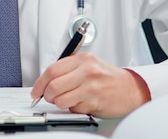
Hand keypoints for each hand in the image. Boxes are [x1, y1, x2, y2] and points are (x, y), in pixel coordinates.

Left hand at [30, 53, 149, 117]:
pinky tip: (81, 103)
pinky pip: (73, 109)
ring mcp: (90, 87)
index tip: (36, 91)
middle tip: (50, 97)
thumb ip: (68, 69)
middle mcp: (86, 71)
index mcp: (82, 59)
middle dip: (47, 95)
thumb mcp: (89, 65)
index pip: (52, 70)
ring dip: (60, 103)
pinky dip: (73, 109)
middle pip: (53, 86)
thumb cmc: (108, 78)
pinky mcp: (94, 101)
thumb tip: (46, 81)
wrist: (130, 89)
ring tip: (68, 100)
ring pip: (60, 100)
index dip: (40, 82)